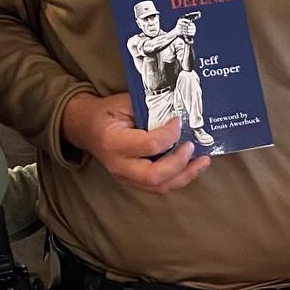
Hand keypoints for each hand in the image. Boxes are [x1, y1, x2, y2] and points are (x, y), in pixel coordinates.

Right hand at [61, 91, 209, 194]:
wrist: (86, 128)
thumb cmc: (106, 112)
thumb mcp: (124, 103)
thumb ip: (149, 110)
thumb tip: (177, 114)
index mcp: (113, 142)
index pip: (148, 145)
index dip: (169, 134)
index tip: (179, 121)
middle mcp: (119, 165)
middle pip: (155, 176)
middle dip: (180, 163)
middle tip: (192, 146)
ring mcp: (125, 177)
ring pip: (159, 186)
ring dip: (185, 175)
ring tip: (203, 161)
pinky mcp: (133, 181)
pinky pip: (158, 186)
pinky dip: (178, 178)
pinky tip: (191, 167)